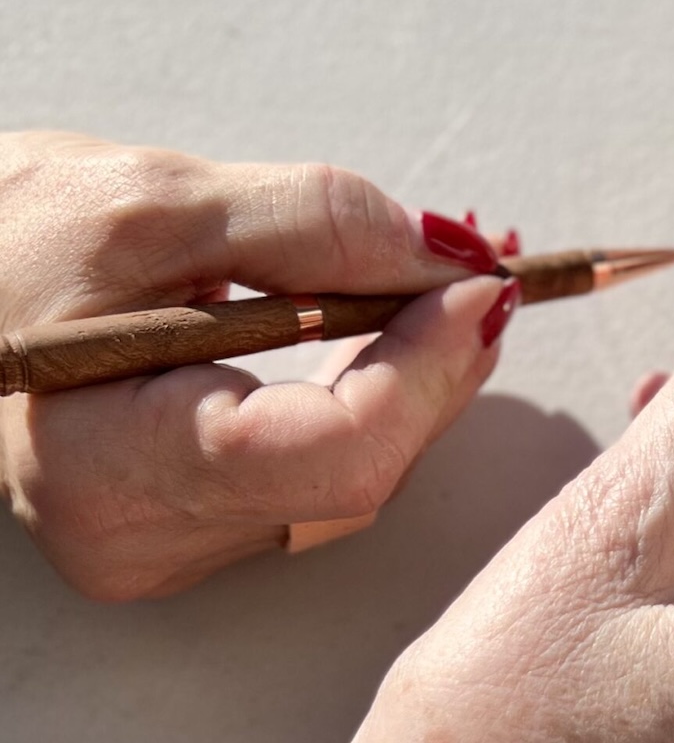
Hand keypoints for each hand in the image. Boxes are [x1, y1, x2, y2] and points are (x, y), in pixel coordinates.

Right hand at [0, 132, 516, 599]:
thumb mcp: (150, 203)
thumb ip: (311, 224)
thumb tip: (447, 253)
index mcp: (111, 475)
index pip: (330, 454)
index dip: (425, 368)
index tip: (483, 282)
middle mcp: (147, 537)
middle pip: (359, 471)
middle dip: (440, 365)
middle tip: (493, 268)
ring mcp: (174, 539)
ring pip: (356, 475)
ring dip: (420, 375)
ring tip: (454, 285)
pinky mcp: (195, 517)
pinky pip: (325, 467)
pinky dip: (377, 392)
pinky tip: (401, 326)